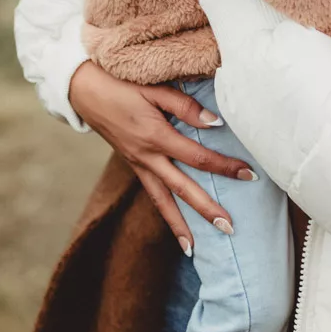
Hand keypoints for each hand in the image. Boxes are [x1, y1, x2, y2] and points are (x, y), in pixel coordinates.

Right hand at [68, 59, 252, 251]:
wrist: (82, 88)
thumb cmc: (120, 82)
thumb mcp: (153, 87)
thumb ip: (185, 106)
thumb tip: (215, 123)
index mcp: (156, 136)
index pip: (198, 157)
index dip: (225, 167)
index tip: (248, 175)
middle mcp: (146, 156)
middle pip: (181, 189)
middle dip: (206, 210)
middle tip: (230, 228)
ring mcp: (137, 163)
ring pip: (161, 200)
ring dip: (179, 225)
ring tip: (194, 249)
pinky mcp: (132, 163)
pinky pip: (150, 192)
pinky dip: (163, 210)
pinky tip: (174, 222)